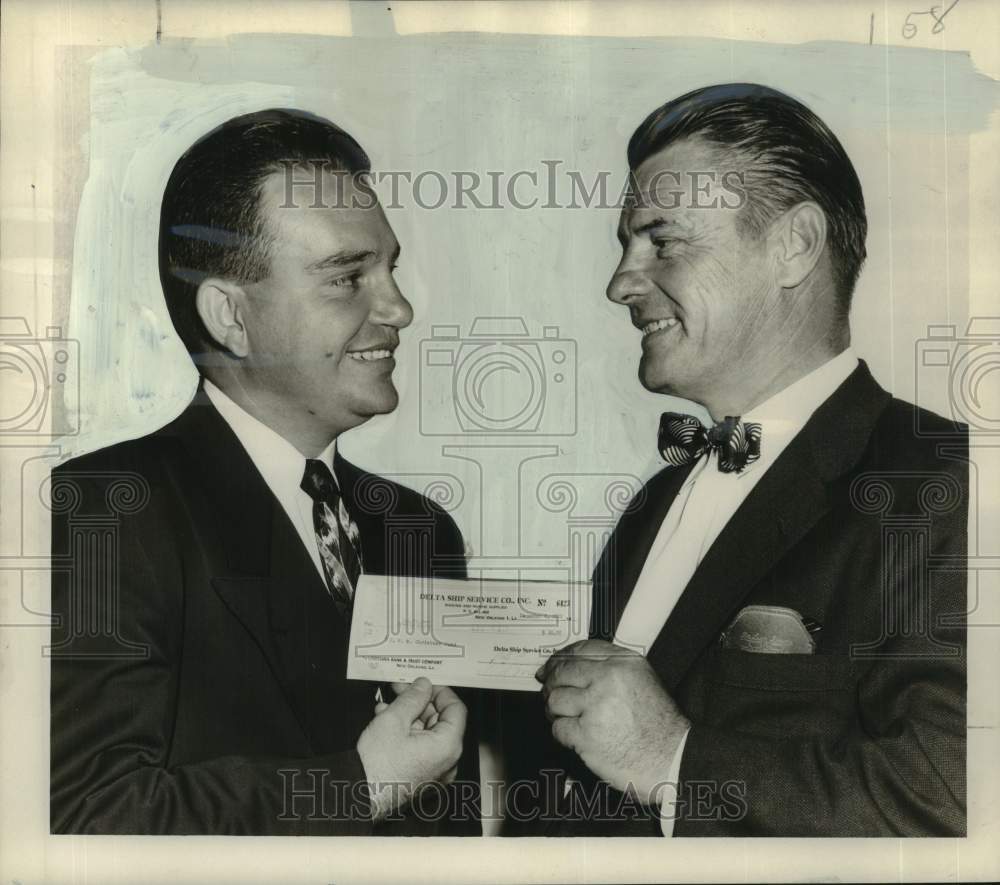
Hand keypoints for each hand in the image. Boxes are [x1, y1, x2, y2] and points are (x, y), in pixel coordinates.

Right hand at [357, 677, 465, 819]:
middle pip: (440, 720)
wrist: (357, 797)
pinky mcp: (420, 776)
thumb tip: (423, 685)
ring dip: (408, 715)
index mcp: (447, 746)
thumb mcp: (393, 720)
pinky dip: (406, 732)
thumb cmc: (376, 766)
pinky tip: (386, 721)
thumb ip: (413, 698)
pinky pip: (420, 747)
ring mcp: (433, 771)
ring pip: (426, 733)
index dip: (439, 691)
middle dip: (418, 702)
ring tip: (386, 706)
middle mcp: (446, 761)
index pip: (456, 709)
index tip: (423, 683)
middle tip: (400, 689)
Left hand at [536, 639, 689, 805]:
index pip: (579, 650)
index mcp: (623, 663)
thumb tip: (576, 667)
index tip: (551, 665)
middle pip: (561, 673)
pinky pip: (559, 728)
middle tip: (550, 692)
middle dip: (551, 684)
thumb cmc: (660, 725)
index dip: (559, 658)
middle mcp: (608, 680)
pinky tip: (574, 735)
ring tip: (565, 716)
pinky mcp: (586, 735)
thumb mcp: (643, 680)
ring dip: (555, 710)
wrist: (671, 758)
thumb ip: (612, 668)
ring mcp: (596, 707)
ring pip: (555, 700)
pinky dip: (562, 733)